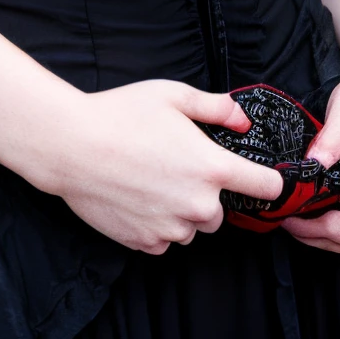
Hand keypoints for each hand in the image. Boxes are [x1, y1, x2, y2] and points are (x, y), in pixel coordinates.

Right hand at [37, 78, 284, 255]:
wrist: (71, 146)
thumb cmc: (121, 114)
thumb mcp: (174, 96)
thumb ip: (217, 108)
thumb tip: (243, 118)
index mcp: (212, 168)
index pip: (267, 188)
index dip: (268, 182)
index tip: (261, 180)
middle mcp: (197, 204)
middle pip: (221, 213)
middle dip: (206, 195)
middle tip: (177, 170)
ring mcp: (171, 227)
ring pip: (191, 228)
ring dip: (181, 213)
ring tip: (152, 183)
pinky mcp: (144, 242)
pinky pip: (163, 241)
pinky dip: (157, 227)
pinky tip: (137, 201)